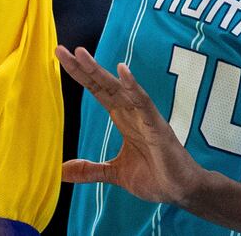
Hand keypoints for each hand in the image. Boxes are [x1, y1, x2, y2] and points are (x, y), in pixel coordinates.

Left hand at [56, 46, 210, 207]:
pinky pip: (144, 102)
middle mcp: (131, 111)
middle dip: (82, 67)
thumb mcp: (115, 173)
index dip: (80, 74)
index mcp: (122, 117)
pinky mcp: (157, 125)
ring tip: (82, 55)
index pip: (96, 90)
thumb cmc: (154, 176)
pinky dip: (133, 87)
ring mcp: (144, 116)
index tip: (61, 56)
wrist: (180, 190)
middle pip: (103, 84)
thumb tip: (61, 171)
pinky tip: (123, 72)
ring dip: (100, 71)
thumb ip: (90, 170)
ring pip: (119, 88)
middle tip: (61, 50)